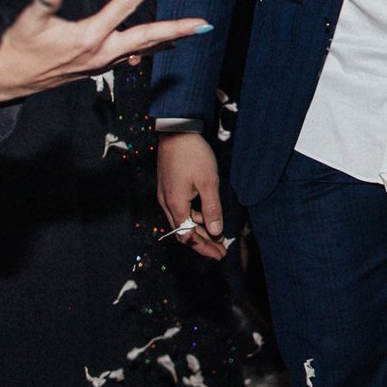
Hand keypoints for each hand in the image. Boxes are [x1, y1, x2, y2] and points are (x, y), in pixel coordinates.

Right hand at [0, 0, 206, 102]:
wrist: (10, 79)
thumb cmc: (20, 48)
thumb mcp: (27, 23)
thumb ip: (42, 4)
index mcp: (89, 38)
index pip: (123, 8)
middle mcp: (101, 53)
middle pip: (146, 38)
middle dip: (177, 30)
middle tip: (205, 23)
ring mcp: (101, 63)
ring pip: (142, 49)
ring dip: (167, 41)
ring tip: (191, 33)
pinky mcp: (97, 68)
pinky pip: (129, 57)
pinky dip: (147, 50)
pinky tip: (155, 48)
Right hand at [156, 130, 226, 259]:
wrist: (176, 132)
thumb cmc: (193, 155)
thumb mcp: (208, 182)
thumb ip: (212, 209)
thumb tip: (215, 232)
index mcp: (175, 205)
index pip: (188, 237)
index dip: (204, 248)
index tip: (219, 254)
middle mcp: (167, 204)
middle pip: (183, 232)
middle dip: (202, 243)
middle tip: (220, 250)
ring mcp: (166, 195)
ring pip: (182, 221)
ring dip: (199, 230)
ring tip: (216, 234)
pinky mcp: (168, 188)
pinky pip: (180, 210)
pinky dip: (194, 217)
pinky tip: (206, 215)